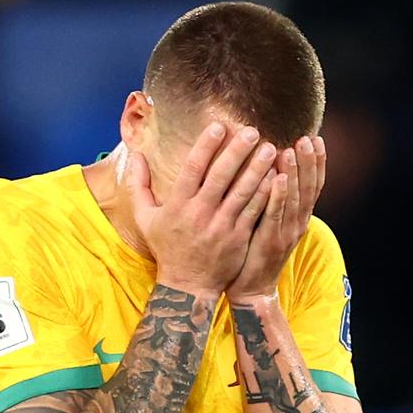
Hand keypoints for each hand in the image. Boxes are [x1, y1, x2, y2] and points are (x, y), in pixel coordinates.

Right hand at [128, 123, 277, 297]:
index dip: (206, 146)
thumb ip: (138, 184)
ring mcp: (221, 227)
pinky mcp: (238, 238)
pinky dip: (266, 193)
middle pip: (221, 177)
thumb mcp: (144, 217)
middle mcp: (200, 214)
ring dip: (257, 169)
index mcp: (177, 205)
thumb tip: (136, 154)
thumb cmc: (166, 247)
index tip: (218, 126)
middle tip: (252, 131)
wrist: (187, 286)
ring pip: (242, 192)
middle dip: (237, 152)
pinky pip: (254, 211)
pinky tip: (277, 177)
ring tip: (271, 149)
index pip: (193, 169)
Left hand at [226, 136, 325, 301]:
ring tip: (290, 150)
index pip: (313, 185)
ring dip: (293, 174)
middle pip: (308, 188)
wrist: (252, 289)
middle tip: (307, 138)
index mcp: (299, 218)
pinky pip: (274, 215)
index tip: (316, 138)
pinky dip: (277, 196)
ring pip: (293, 199)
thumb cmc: (256, 251)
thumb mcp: (271, 223)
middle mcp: (297, 223)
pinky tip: (275, 179)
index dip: (317, 162)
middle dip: (309, 162)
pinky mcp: (269, 241)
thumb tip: (272, 169)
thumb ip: (276, 199)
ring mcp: (285, 233)